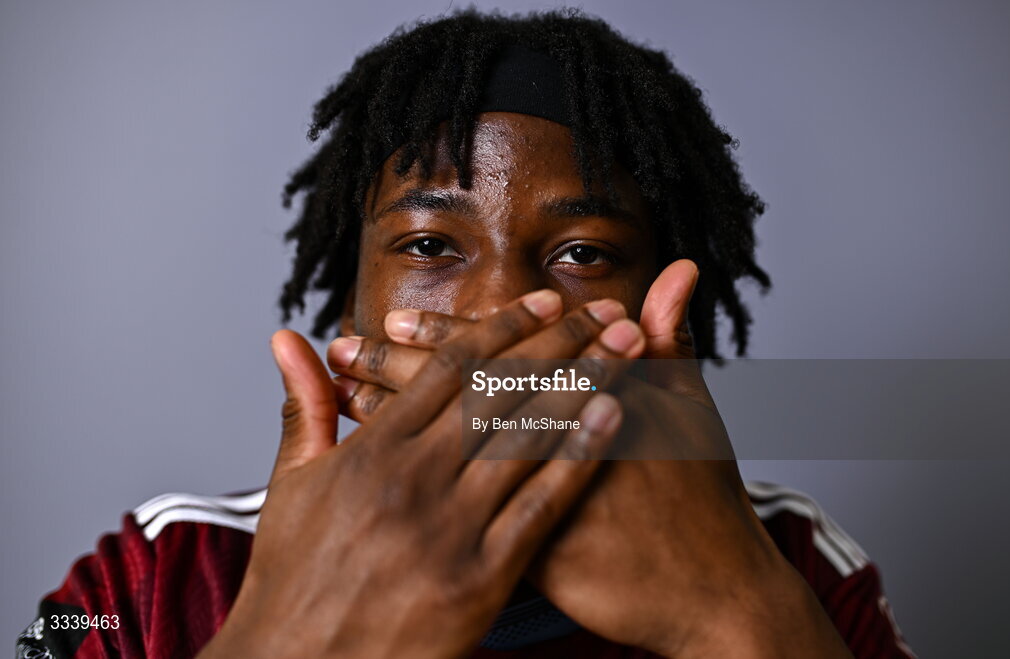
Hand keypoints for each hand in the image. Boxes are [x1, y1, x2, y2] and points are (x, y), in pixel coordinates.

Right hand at [198, 292, 644, 658]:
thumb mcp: (291, 484)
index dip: (505, 327)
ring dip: (584, 383)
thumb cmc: (296, 577)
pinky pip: (541, 506)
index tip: (544, 302)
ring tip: (623, 349)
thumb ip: (305, 406)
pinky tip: (611, 420)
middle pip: (502, 389)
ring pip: (528, 436)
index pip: (451, 367)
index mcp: (373, 450)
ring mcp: (450, 527)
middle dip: (562, 341)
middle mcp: (415, 478)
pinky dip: (579, 457)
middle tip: (603, 309)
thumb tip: (288, 341)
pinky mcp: (480, 577)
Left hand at [328, 261, 851, 657]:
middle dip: (395, 370)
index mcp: (580, 403)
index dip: (441, 337)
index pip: (494, 358)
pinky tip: (381, 468)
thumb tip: (679, 272)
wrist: (714, 591)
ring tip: (345, 393)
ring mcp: (529, 506)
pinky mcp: (522, 554)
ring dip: (391, 419)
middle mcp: (546, 450)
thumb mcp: (691, 409)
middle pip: (452, 399)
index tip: (393, 319)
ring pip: (444, 451)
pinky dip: (414, 485)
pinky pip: (450, 512)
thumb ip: (671, 339)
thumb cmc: (705, 499)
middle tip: (346, 346)